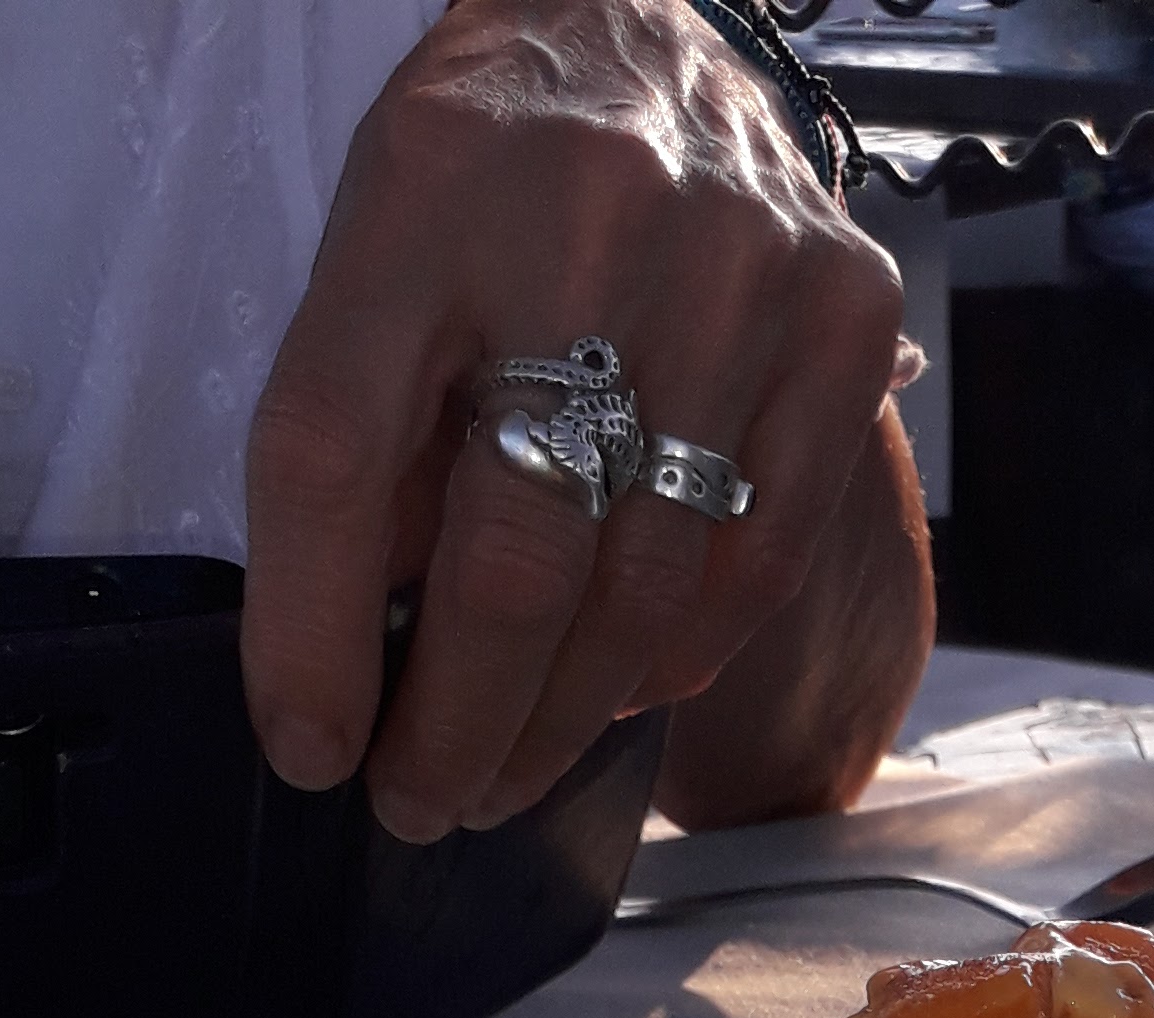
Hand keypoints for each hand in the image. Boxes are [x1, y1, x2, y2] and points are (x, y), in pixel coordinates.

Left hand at [243, 0, 907, 841]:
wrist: (654, 23)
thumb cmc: (497, 164)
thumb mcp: (384, 249)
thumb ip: (371, 434)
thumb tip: (361, 659)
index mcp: (426, 193)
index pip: (336, 450)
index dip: (312, 629)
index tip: (312, 748)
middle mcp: (591, 228)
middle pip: (510, 553)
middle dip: (456, 719)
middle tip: (423, 803)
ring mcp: (738, 276)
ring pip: (639, 585)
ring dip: (558, 717)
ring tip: (504, 770)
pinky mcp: (842, 318)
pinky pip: (757, 558)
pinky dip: (677, 654)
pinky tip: (619, 687)